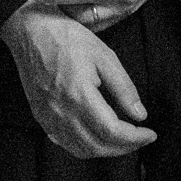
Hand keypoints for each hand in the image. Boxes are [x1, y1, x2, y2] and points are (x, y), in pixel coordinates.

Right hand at [0, 2, 157, 158]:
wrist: (30, 30)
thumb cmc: (66, 37)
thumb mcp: (103, 55)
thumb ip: (123, 88)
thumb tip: (140, 115)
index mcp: (79, 95)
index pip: (112, 131)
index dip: (135, 138)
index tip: (150, 133)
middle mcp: (61, 112)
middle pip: (98, 146)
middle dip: (124, 148)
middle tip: (141, 138)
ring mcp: (48, 116)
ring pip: (81, 150)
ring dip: (106, 151)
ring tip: (122, 140)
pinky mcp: (40, 116)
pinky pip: (64, 143)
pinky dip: (85, 147)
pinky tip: (96, 137)